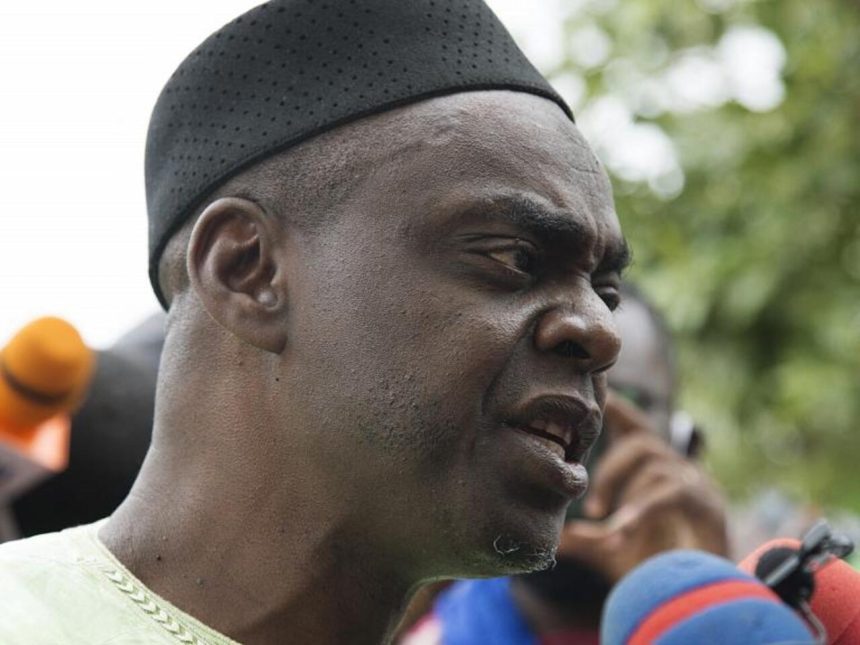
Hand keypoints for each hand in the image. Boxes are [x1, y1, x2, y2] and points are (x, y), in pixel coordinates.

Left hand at [557, 392, 727, 582]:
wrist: (703, 601)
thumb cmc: (663, 568)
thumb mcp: (617, 553)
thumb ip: (590, 542)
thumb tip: (558, 537)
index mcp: (658, 472)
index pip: (637, 429)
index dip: (619, 410)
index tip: (598, 397)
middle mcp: (680, 470)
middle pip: (642, 439)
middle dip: (609, 468)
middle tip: (592, 506)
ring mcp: (698, 485)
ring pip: (654, 462)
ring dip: (624, 490)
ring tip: (607, 526)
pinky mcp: (710, 506)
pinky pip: (673, 493)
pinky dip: (642, 509)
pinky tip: (622, 531)